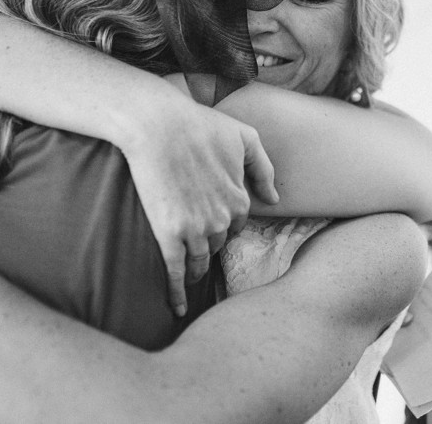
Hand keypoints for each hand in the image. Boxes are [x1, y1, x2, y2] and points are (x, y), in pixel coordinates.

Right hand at [120, 92, 276, 316]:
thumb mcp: (245, 137)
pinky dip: (177, 293)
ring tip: (190, 280)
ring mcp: (195, 229)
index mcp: (240, 198)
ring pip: (199, 261)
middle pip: (217, 244)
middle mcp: (222, 219)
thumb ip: (264, 167)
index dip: (225, 226)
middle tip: (197, 255)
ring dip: (196, 273)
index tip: (213, 229)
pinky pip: (175, 272)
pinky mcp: (169, 234)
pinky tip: (177, 307)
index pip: (237, 224)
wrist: (158, 124)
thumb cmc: (200, 125)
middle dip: (209, 248)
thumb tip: (274, 199)